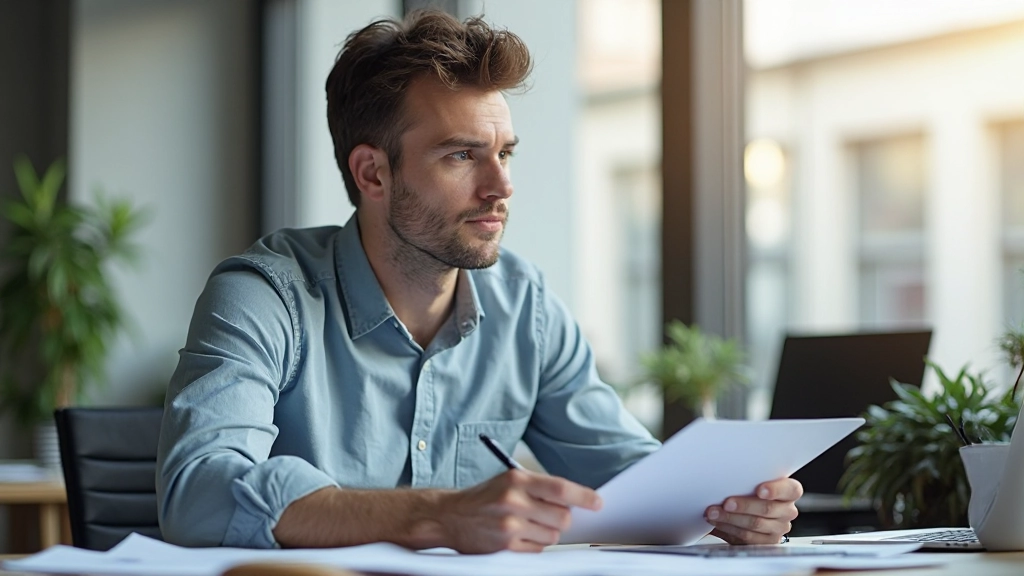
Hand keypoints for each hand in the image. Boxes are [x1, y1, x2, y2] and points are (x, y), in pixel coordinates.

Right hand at [437, 469, 601, 552]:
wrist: (449, 516)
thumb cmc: (484, 498)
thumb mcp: (508, 481)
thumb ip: (539, 488)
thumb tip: (574, 501)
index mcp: (516, 479)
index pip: (561, 489)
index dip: (584, 497)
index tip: (598, 503)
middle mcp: (513, 500)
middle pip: (562, 517)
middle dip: (562, 519)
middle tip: (549, 516)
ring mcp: (509, 524)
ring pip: (553, 536)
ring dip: (546, 533)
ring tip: (527, 525)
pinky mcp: (505, 545)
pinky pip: (537, 549)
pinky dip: (533, 544)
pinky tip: (517, 535)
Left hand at [704, 477, 801, 544]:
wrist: (755, 512)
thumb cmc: (753, 491)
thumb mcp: (755, 480)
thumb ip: (750, 478)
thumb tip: (724, 471)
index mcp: (789, 491)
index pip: (790, 490)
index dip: (775, 490)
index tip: (760, 490)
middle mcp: (787, 511)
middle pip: (768, 509)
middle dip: (743, 506)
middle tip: (726, 503)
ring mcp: (779, 528)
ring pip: (755, 524)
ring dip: (730, 518)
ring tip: (714, 512)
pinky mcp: (766, 542)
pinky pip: (747, 537)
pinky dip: (729, 529)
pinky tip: (718, 523)